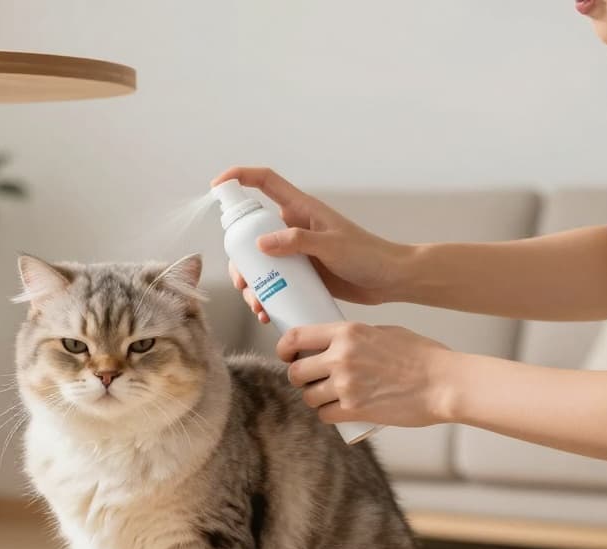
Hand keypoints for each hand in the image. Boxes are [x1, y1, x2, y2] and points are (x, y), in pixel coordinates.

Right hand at [213, 167, 411, 321]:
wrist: (390, 280)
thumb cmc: (368, 255)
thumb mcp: (332, 246)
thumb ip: (298, 241)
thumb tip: (261, 243)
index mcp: (300, 209)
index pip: (264, 182)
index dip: (239, 178)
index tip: (216, 186)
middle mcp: (292, 228)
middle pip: (251, 233)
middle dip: (239, 258)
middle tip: (243, 282)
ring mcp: (295, 252)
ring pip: (258, 263)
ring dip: (251, 284)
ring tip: (257, 304)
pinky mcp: (300, 275)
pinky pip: (273, 282)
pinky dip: (266, 296)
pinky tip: (267, 312)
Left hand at [277, 322, 456, 427]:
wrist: (445, 384)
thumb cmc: (422, 356)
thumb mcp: (384, 332)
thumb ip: (355, 337)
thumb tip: (334, 342)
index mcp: (347, 332)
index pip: (295, 337)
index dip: (284, 348)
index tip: (287, 354)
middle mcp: (341, 357)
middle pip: (295, 372)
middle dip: (299, 378)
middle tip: (311, 379)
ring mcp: (346, 386)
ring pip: (308, 397)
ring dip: (314, 398)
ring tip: (328, 395)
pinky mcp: (354, 410)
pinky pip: (324, 415)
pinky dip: (327, 414)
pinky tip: (337, 410)